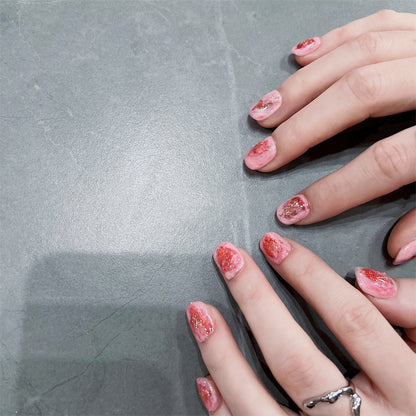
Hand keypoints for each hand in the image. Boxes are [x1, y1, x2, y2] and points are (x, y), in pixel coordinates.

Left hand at [187, 237, 415, 414]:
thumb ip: (413, 313)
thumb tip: (365, 281)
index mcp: (411, 393)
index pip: (352, 321)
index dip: (309, 276)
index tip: (272, 244)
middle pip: (296, 361)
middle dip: (256, 301)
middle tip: (228, 258)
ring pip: (262, 407)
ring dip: (224, 356)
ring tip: (199, 311)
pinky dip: (225, 410)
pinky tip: (206, 379)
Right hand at [244, 10, 415, 263]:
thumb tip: (391, 254)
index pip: (387, 162)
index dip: (334, 192)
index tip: (292, 213)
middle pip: (362, 93)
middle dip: (302, 130)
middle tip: (260, 157)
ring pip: (359, 53)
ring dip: (302, 85)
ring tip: (263, 112)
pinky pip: (375, 24)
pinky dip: (332, 39)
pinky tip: (299, 56)